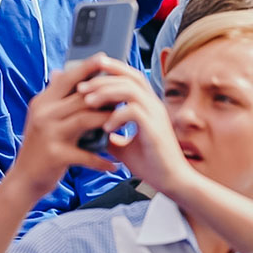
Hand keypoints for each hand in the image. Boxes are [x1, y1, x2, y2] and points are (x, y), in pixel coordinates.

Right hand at [7, 54, 119, 200]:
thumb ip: (54, 98)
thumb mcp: (42, 118)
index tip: (105, 58)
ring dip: (108, 120)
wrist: (24, 178)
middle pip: (80, 97)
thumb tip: (60, 72)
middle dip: (106, 95)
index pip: (67, 79)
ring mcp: (48, 133)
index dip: (86, 68)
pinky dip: (102, 161)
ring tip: (124, 122)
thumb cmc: (39, 147)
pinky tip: (114, 165)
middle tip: (126, 93)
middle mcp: (43, 114)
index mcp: (42, 102)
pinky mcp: (55, 154)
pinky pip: (86, 155)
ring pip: (85, 119)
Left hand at [78, 58, 194, 195]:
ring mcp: (156, 115)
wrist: (171, 183)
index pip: (130, 76)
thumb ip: (107, 132)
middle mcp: (153, 105)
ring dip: (106, 93)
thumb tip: (86, 128)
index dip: (110, 69)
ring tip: (88, 102)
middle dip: (102, 78)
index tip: (87, 72)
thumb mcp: (121, 145)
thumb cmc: (150, 163)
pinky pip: (134, 111)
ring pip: (130, 90)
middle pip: (129, 77)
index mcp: (147, 105)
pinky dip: (116, 116)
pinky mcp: (155, 129)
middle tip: (80, 86)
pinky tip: (105, 128)